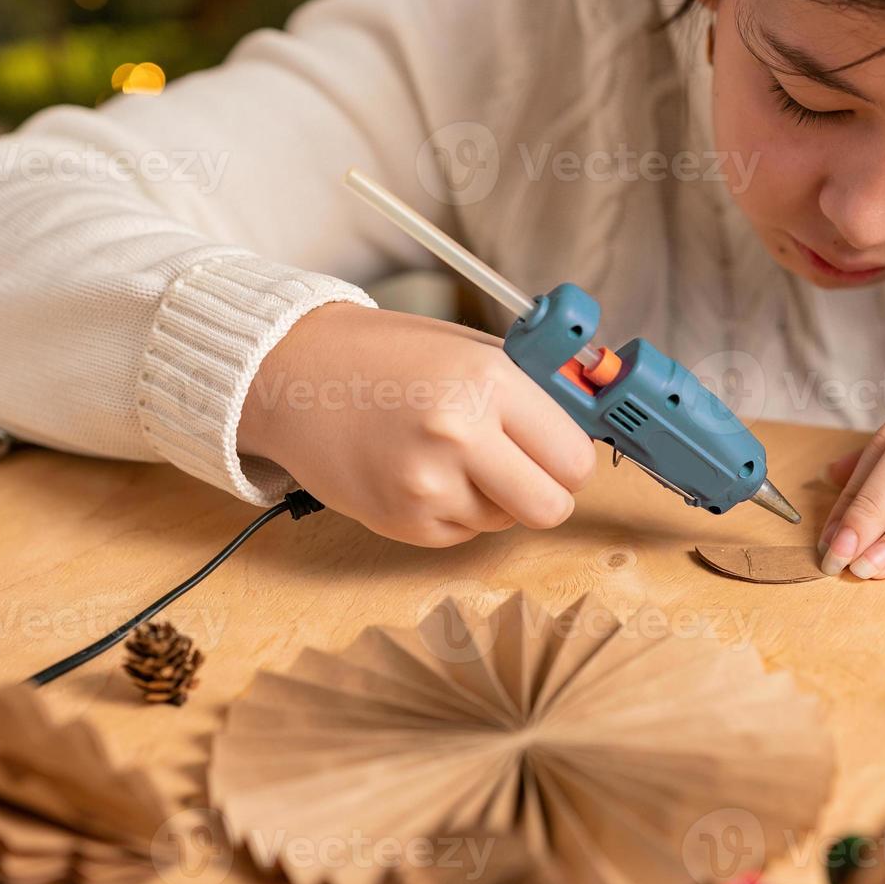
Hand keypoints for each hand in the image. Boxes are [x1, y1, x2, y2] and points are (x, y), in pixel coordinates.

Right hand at [238, 303, 596, 547]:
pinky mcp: (402, 521)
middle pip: (551, 507)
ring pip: (505, 522)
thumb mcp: (469, 350)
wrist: (296, 375)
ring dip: (492, 497)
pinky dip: (454, 510)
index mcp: (487, 382)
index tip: (558, 451)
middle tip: (524, 469)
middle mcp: (460, 435)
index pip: (574, 458)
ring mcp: (428, 485)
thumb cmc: (384, 356)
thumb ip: (530, 390)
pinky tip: (421, 471)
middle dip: (546, 492)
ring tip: (449, 454)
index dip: (570, 458)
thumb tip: (589, 424)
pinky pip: (462, 533)